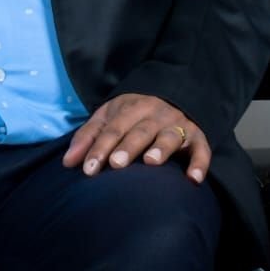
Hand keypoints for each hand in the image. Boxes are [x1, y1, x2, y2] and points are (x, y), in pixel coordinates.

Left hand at [61, 93, 210, 182]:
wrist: (174, 91)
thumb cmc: (134, 113)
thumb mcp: (109, 116)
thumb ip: (89, 137)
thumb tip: (67, 162)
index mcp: (131, 108)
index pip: (113, 129)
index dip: (100, 147)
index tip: (89, 169)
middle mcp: (156, 114)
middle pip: (140, 131)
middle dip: (128, 146)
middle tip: (117, 164)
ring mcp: (177, 124)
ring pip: (169, 136)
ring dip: (161, 148)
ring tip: (151, 162)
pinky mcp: (197, 136)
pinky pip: (201, 149)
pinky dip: (199, 163)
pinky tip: (193, 179)